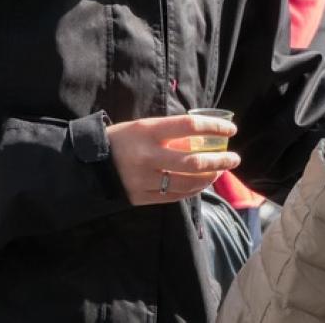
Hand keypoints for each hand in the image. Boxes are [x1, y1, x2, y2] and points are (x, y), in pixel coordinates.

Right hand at [108, 114, 240, 205]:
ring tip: (219, 171)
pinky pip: (174, 196)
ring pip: (187, 182)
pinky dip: (193, 190)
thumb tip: (205, 136)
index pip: (190, 126)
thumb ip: (172, 132)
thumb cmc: (122, 139)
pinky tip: (202, 184)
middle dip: (220, 160)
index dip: (215, 127)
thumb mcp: (145, 126)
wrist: (90, 163)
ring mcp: (144, 180)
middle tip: (234, 158)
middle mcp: (148, 156)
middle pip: (194, 161)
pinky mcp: (141, 198)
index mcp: (149, 131)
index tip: (231, 130)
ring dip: (209, 178)